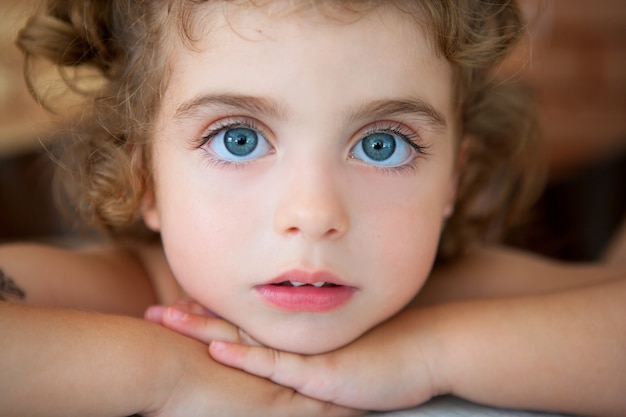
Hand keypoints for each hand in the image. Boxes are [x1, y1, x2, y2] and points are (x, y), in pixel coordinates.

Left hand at [156, 303, 444, 410]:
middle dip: (194, 319)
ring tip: (166, 318)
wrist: (426, 351)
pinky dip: (244, 357)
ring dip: (204, 330)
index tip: (182, 307)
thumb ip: (316, 355)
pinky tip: (216, 349)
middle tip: (157, 311)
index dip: (213, 317)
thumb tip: (298, 358)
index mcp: (297, 338)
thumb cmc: (388, 357)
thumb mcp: (344, 357)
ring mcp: (306, 355)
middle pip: (235, 328)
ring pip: (245, 341)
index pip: (246, 325)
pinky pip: (274, 366)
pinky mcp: (319, 374)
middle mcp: (296, 341)